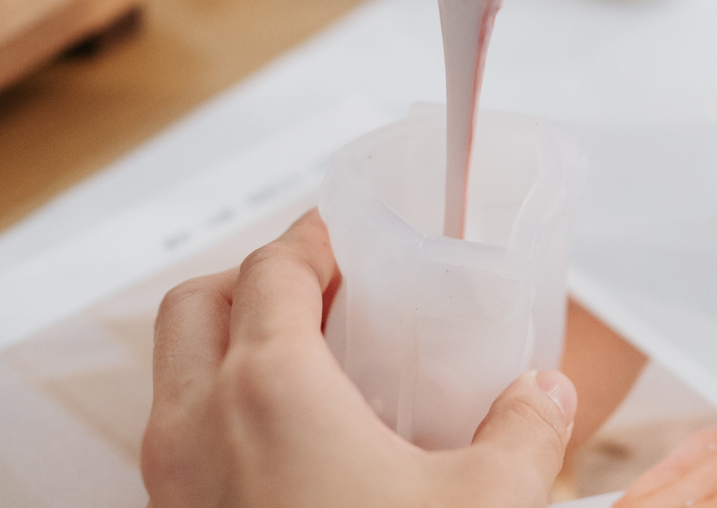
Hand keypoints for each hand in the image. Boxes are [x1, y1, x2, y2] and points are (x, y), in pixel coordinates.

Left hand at [141, 210, 576, 507]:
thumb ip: (525, 434)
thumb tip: (544, 394)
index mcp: (268, 391)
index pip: (272, 267)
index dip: (313, 237)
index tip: (348, 235)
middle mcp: (197, 425)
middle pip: (202, 299)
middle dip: (258, 276)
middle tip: (326, 289)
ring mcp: (172, 482)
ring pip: (178, 365)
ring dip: (233, 337)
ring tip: (313, 356)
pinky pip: (180, 430)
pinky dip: (222, 402)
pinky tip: (294, 439)